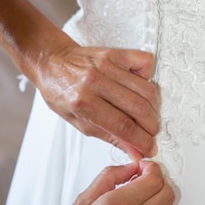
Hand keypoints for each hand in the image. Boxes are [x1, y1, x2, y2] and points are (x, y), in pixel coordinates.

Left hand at [33, 42, 158, 158]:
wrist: (51, 62)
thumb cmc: (60, 92)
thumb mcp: (78, 122)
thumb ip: (110, 137)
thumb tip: (135, 151)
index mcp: (82, 102)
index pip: (123, 126)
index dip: (141, 141)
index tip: (149, 148)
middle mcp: (96, 81)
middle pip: (139, 108)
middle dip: (151, 126)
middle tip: (150, 133)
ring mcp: (107, 65)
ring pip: (146, 89)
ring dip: (153, 108)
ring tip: (148, 116)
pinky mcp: (116, 53)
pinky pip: (145, 63)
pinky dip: (149, 77)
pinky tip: (141, 87)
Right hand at [35, 161, 175, 204]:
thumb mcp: (82, 199)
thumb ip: (109, 177)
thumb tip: (130, 167)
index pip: (152, 181)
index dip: (152, 168)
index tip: (144, 166)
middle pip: (166, 194)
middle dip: (160, 180)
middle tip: (147, 177)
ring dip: (163, 198)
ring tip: (148, 194)